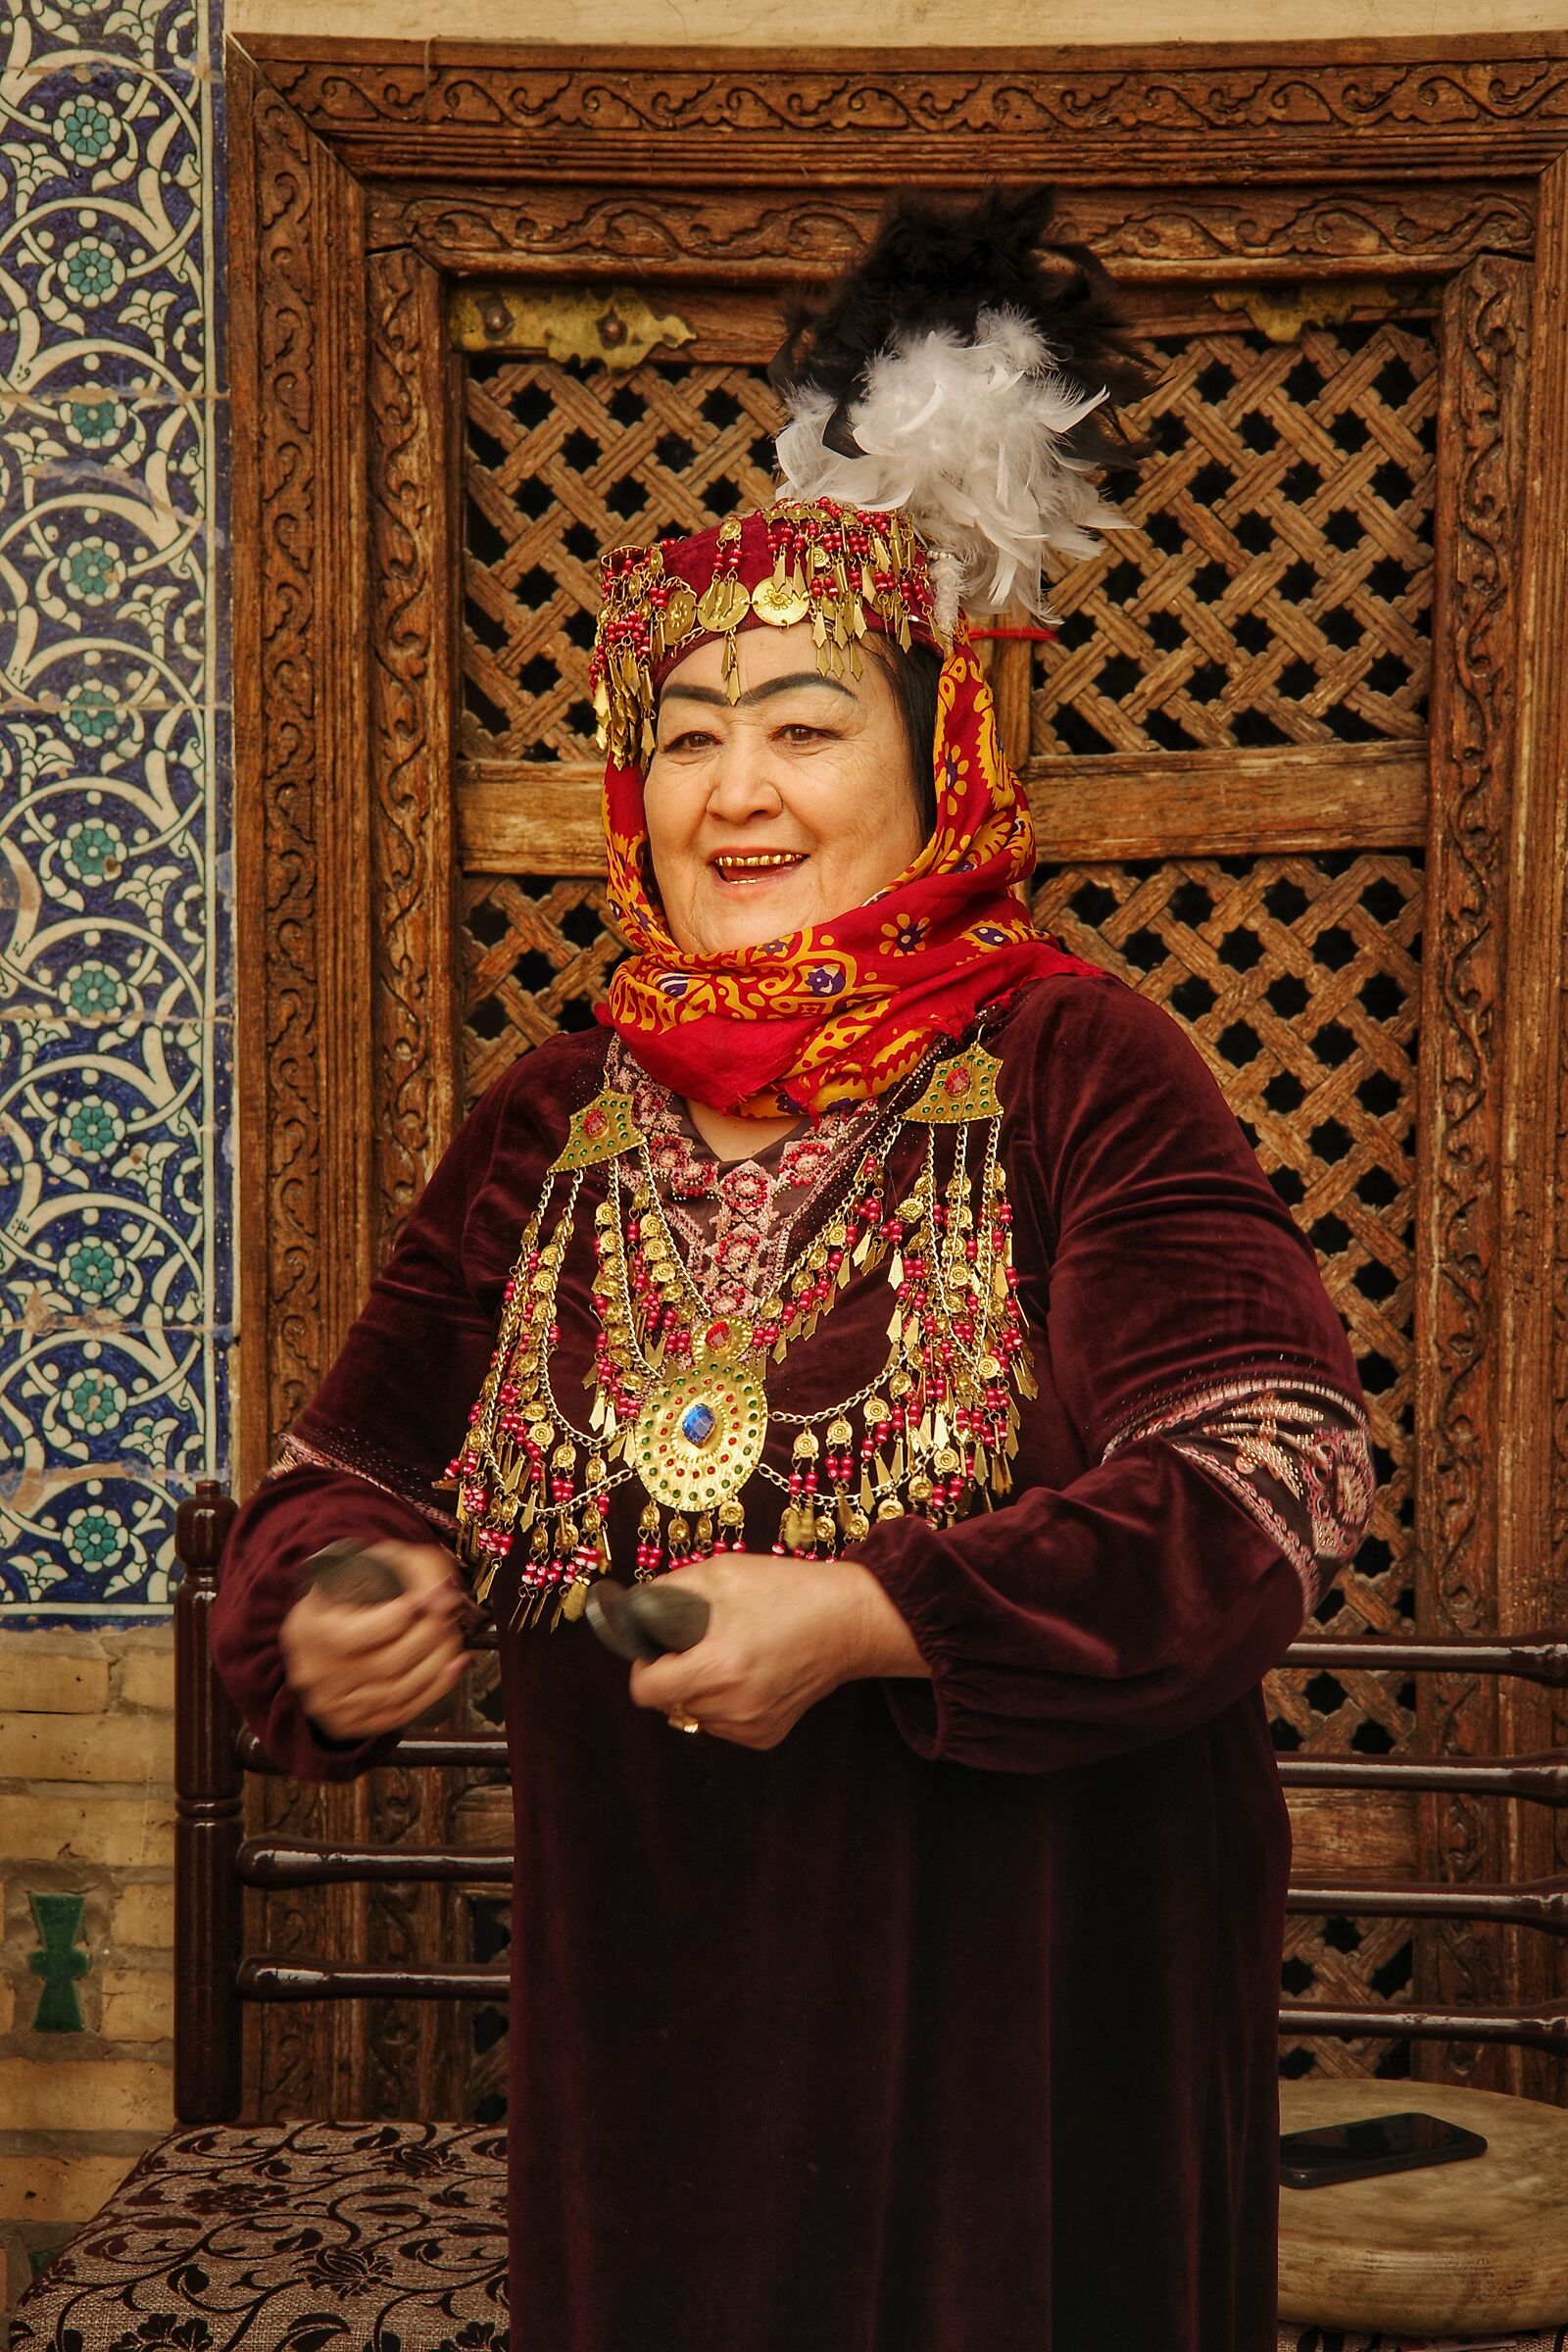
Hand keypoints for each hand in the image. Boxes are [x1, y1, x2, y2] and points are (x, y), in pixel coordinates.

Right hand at [279, 1542, 468, 1740]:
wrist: (322, 1630)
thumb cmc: (348, 1593)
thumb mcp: (369, 1564)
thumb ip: (411, 1568)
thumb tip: (444, 1589)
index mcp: (310, 1630)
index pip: (364, 1632)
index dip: (407, 1615)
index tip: (435, 1595)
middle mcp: (315, 1672)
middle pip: (389, 1663)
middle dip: (432, 1636)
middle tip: (449, 1612)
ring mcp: (331, 1703)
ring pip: (399, 1691)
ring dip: (439, 1662)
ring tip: (452, 1635)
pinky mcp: (348, 1722)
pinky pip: (400, 1714)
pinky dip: (435, 1689)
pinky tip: (452, 1665)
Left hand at [627, 1552, 927, 1750]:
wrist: (848, 1620)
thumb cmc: (786, 1591)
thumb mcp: (723, 1573)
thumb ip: (670, 1591)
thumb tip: (634, 1608)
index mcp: (719, 1666)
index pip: (646, 1691)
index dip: (645, 1665)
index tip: (661, 1649)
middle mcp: (734, 1705)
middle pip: (669, 1702)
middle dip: (675, 1673)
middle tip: (701, 1644)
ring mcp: (752, 1726)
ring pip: (695, 1714)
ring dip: (700, 1690)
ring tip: (733, 1656)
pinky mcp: (767, 1736)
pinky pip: (723, 1724)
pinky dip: (726, 1703)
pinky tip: (751, 1675)